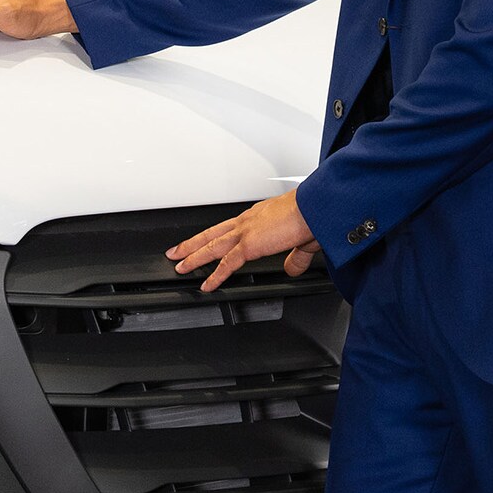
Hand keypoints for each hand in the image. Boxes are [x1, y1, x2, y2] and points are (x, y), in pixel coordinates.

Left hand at [168, 190, 320, 292]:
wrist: (316, 208)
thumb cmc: (313, 216)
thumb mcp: (303, 241)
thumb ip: (295, 258)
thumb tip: (292, 269)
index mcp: (257, 217)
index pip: (228, 228)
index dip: (213, 236)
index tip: (203, 241)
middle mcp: (247, 221)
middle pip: (211, 234)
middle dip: (191, 243)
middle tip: (175, 251)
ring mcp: (245, 232)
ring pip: (211, 246)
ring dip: (193, 256)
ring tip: (180, 266)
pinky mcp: (250, 245)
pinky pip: (227, 263)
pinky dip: (215, 275)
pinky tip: (206, 284)